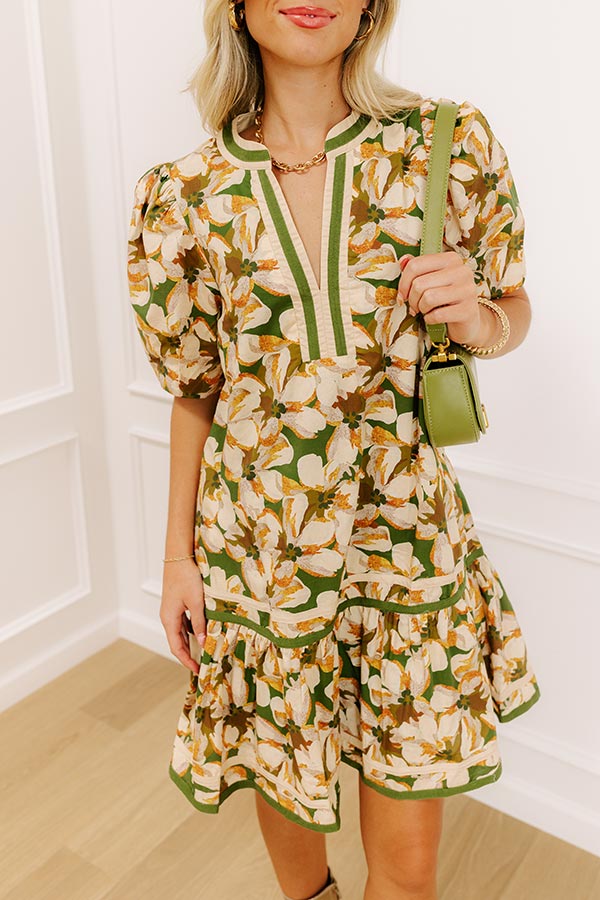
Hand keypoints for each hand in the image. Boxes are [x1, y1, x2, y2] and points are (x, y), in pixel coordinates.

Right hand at [160, 558, 205, 673]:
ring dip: (191, 643)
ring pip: (181, 632)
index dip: (186, 660)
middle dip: (189, 655)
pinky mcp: (177, 603)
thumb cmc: (186, 577)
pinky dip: (192, 630)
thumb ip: (200, 622)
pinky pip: (184, 622)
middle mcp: (168, 617)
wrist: (179, 556)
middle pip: (177, 642)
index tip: (198, 670)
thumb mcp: (196, 602)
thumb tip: (203, 642)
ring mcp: (172, 610)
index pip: (176, 647)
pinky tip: (203, 631)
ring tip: (204, 651)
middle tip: (202, 665)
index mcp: (169, 619)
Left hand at [398, 251, 490, 346]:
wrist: (466, 321)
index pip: (416, 265)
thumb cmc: (445, 299)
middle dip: (412, 299)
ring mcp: (467, 290)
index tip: (403, 294)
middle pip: (419, 284)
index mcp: (451, 259)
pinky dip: (430, 319)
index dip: (403, 283)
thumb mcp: (431, 280)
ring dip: (421, 308)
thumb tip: (403, 260)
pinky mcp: (468, 310)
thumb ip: (417, 269)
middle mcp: (462, 271)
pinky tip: (434, 318)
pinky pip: (437, 315)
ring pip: (428, 298)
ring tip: (425, 310)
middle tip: (415, 306)